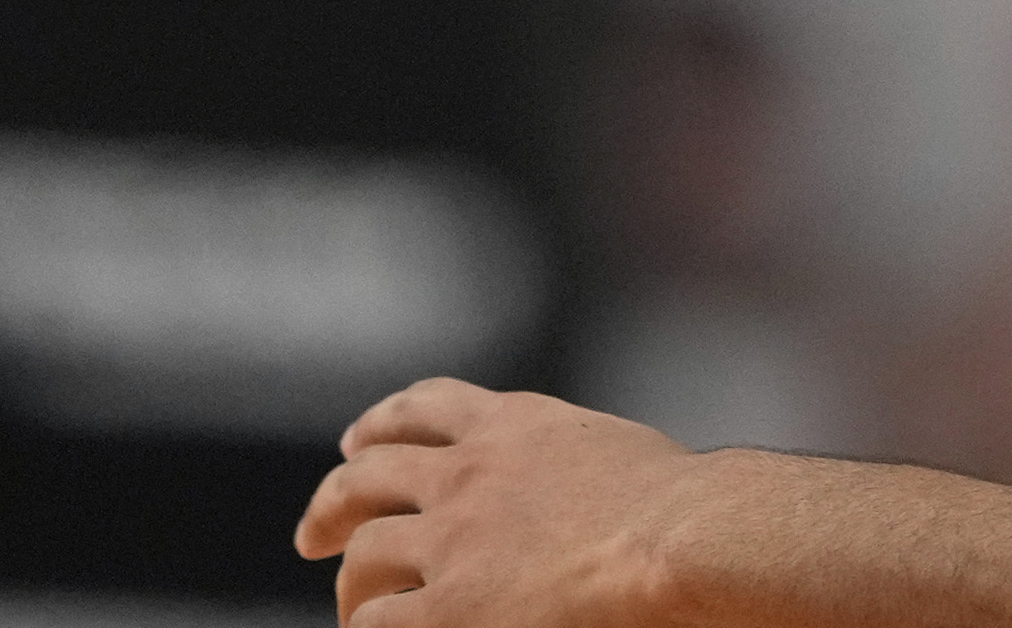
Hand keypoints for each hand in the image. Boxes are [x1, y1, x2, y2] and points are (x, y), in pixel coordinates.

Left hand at [298, 376, 712, 625]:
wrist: (688, 540)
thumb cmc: (694, 511)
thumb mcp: (623, 455)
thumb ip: (579, 466)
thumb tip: (588, 498)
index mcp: (517, 424)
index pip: (430, 405)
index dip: (384, 423)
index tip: (360, 439)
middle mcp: (471, 469)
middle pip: (372, 472)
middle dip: (336, 499)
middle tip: (317, 530)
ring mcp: (455, 538)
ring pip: (366, 549)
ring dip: (350, 578)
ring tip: (349, 605)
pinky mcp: (452, 608)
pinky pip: (379, 622)